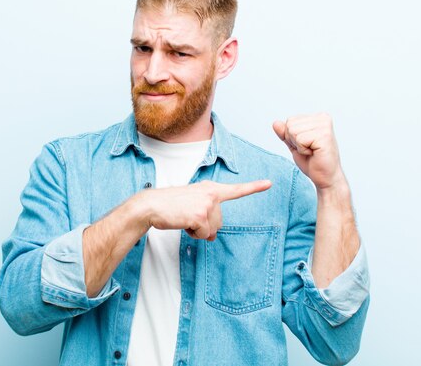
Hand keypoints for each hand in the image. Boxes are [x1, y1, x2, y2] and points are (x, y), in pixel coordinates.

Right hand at [136, 180, 270, 240]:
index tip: (269, 184)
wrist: (151, 205)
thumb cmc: (169, 205)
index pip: (235, 189)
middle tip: (187, 216)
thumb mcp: (191, 204)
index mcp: (210, 188)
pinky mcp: (201, 215)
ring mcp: (207, 204)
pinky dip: (193, 234)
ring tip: (183, 218)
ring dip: (198, 230)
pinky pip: (204, 235)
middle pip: (219, 222)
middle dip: (205, 226)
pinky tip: (183, 223)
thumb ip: (207, 215)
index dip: (254, 187)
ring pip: (212, 230)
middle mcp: (211, 194)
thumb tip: (214, 236)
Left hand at [273, 113, 345, 189]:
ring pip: (293, 131)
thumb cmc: (313, 162)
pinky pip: (300, 139)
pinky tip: (314, 153)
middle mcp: (323, 118)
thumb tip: (275, 123)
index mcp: (317, 117)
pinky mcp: (324, 136)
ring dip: (299, 146)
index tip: (307, 145)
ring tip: (312, 151)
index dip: (292, 137)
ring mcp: (324, 126)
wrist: (326, 177)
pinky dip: (303, 150)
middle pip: (290, 124)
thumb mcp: (294, 145)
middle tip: (309, 150)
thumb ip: (285, 133)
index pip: (290, 120)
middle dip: (294, 141)